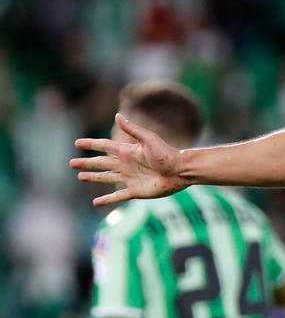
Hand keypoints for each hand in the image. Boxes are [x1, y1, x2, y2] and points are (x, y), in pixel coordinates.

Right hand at [70, 114, 187, 206]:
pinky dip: (107, 200)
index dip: (91, 145)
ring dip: (93, 178)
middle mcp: (126, 164)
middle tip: (71, 163)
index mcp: (128, 151)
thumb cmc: (167, 154)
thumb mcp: (149, 139)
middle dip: (87, 163)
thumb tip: (117, 115)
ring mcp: (130, 178)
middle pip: (101, 163)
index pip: (105, 147)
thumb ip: (133, 129)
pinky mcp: (135, 191)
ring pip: (106, 178)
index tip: (77, 143)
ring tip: (80, 177)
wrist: (180, 171)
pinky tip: (96, 202)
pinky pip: (118, 196)